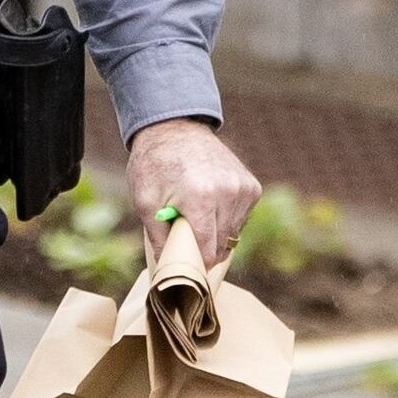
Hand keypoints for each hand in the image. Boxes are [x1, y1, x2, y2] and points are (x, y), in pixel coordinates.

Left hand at [123, 117, 264, 268]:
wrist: (174, 129)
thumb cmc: (155, 166)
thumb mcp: (145, 201)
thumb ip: (158, 238)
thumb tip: (166, 268)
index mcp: (201, 197)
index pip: (208, 251)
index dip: (196, 263)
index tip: (185, 263)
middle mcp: (228, 192)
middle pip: (223, 245)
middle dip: (205, 248)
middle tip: (185, 237)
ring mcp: (243, 188)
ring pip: (234, 234)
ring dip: (217, 234)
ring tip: (196, 216)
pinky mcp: (252, 186)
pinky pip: (242, 219)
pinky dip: (227, 219)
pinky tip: (210, 206)